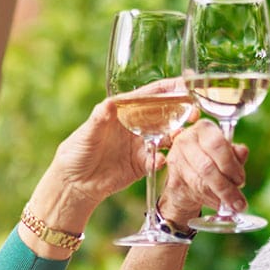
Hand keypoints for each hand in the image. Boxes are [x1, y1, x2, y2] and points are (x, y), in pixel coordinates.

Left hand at [46, 79, 186, 208]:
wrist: (75, 183)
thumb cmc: (76, 152)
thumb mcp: (87, 133)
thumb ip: (100, 119)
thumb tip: (109, 104)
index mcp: (124, 111)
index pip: (150, 96)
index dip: (169, 89)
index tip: (185, 85)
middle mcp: (136, 126)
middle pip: (164, 114)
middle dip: (181, 112)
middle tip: (194, 113)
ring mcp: (141, 145)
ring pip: (166, 137)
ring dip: (176, 136)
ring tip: (181, 136)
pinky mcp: (142, 164)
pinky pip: (158, 160)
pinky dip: (162, 160)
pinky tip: (160, 160)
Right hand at [159, 119, 248, 222]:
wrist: (188, 173)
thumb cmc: (212, 159)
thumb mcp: (227, 153)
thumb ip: (235, 153)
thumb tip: (242, 151)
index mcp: (204, 129)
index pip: (217, 144)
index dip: (231, 165)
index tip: (240, 180)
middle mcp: (186, 140)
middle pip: (207, 167)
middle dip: (226, 186)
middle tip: (238, 199)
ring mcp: (176, 159)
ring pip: (200, 184)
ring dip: (219, 197)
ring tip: (233, 204)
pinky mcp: (173, 179)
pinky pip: (193, 193)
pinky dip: (210, 201)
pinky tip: (219, 203)